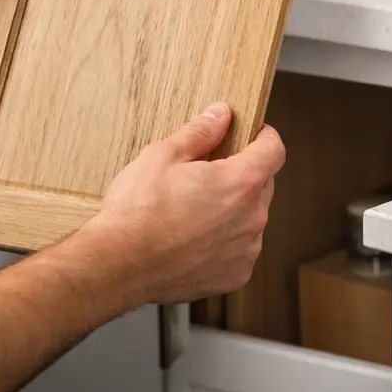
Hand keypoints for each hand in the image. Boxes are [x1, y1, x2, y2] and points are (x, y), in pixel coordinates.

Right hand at [82, 103, 285, 304]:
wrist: (116, 266)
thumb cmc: (137, 213)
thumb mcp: (163, 156)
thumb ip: (200, 132)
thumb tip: (220, 115)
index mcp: (241, 183)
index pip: (274, 150)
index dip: (265, 138)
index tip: (254, 135)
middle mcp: (252, 218)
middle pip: (263, 184)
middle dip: (243, 175)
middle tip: (210, 175)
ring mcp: (245, 250)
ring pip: (251, 218)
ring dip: (234, 211)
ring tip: (195, 212)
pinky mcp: (234, 276)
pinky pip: (239, 250)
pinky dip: (225, 243)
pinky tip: (194, 239)